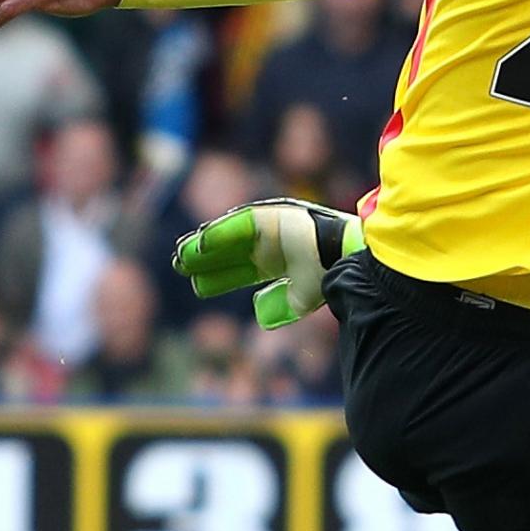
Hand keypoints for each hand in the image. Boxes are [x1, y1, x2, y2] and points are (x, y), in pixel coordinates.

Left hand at [173, 200, 365, 327]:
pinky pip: (238, 223)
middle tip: (182, 267)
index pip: (242, 270)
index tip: (198, 286)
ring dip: (206, 245)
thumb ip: (280, 306)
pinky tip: (200, 243)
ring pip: (229, 236)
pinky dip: (219, 232)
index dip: (219, 278)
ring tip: (183, 254)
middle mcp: (272, 245)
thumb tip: (258, 314)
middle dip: (206, 260)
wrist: (347, 258)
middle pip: (230, 252)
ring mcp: (270, 229)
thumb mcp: (301, 299)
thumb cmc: (330, 276)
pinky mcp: (270, 216)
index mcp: (280, 263)